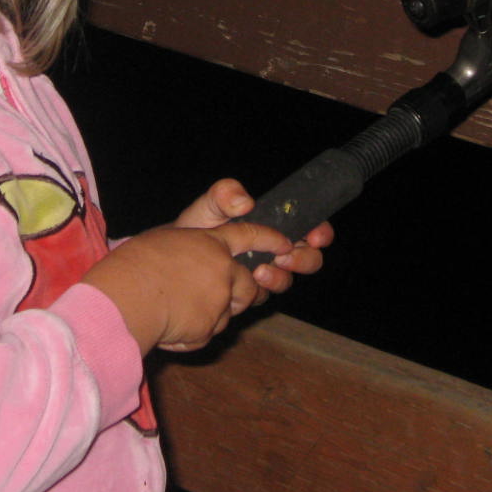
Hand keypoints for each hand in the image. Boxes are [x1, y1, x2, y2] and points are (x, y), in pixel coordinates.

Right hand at [82, 220, 294, 353]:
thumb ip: (192, 246)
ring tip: (185, 310)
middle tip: (216, 295)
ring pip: (232, 310)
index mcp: (208, 241)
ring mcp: (219, 298)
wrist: (123, 298)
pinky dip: (195, 333)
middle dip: (242, 292)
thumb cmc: (133, 265)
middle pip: (249, 283)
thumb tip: (203, 254)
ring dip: (217, 312)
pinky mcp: (211, 326)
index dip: (268, 240)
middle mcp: (221, 268)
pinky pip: (210, 332)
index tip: (285, 246)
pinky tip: (171, 326)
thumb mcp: (164, 240)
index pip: (247, 235)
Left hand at [174, 178, 333, 295]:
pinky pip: (264, 295)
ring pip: (288, 279)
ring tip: (260, 271)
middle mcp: (273, 251)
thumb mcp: (208, 207)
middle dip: (304, 259)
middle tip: (285, 257)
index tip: (315, 236)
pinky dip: (259, 290)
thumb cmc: (194, 230)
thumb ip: (223, 195)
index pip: (309, 227)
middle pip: (309, 258)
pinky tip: (246, 282)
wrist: (171, 260)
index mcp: (272, 226)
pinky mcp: (249, 293)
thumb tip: (246, 202)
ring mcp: (263, 273)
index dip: (320, 232)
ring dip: (280, 277)